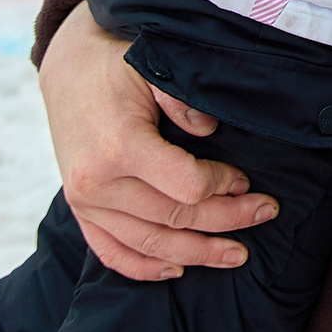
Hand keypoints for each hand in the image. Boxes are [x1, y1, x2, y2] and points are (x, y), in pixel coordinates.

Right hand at [37, 4, 276, 279]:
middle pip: (175, 218)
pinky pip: (111, 251)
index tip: (245, 178)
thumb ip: (183, 98)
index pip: (187, 187)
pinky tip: (176, 269)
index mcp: (121, 145)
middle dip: (227, 221)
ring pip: (149, 244)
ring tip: (235, 255)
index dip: (223, 186)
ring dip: (196, 254)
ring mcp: (84, 201)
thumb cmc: (117, 62)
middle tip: (265, 214)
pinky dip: (144, 266)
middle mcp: (98, 181)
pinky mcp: (79, 208)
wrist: (66, 66)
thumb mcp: (152, 65)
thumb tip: (210, 131)